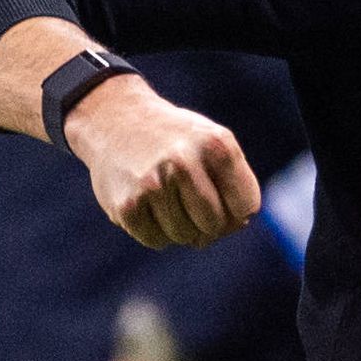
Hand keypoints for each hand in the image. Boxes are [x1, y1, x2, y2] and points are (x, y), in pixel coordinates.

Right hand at [65, 75, 260, 248]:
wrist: (114, 120)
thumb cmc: (175, 139)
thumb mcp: (213, 142)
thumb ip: (236, 182)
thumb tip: (237, 225)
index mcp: (216, 145)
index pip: (246, 206)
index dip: (236, 209)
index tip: (221, 196)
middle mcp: (184, 162)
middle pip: (215, 225)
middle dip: (207, 222)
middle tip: (190, 199)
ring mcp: (153, 185)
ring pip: (185, 237)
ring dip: (180, 226)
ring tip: (165, 195)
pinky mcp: (127, 206)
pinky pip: (156, 241)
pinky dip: (155, 230)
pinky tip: (146, 202)